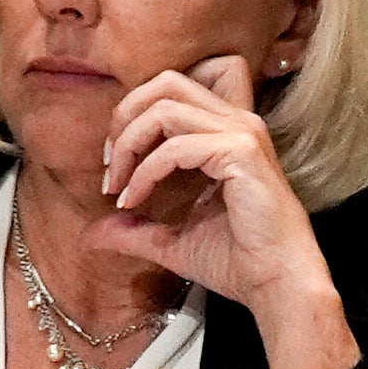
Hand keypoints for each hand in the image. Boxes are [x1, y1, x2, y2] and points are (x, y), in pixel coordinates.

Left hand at [89, 53, 357, 368]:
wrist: (278, 285)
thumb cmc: (238, 261)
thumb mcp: (173, 241)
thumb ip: (135, 230)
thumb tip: (89, 233)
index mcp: (225, 129)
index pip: (172, 88)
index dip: (133, 114)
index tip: (114, 168)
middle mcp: (235, 120)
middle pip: (166, 82)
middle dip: (126, 117)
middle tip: (109, 165)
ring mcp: (240, 133)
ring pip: (165, 108)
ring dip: (130, 143)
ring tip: (117, 186)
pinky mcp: (240, 153)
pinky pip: (176, 147)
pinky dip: (146, 172)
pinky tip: (134, 201)